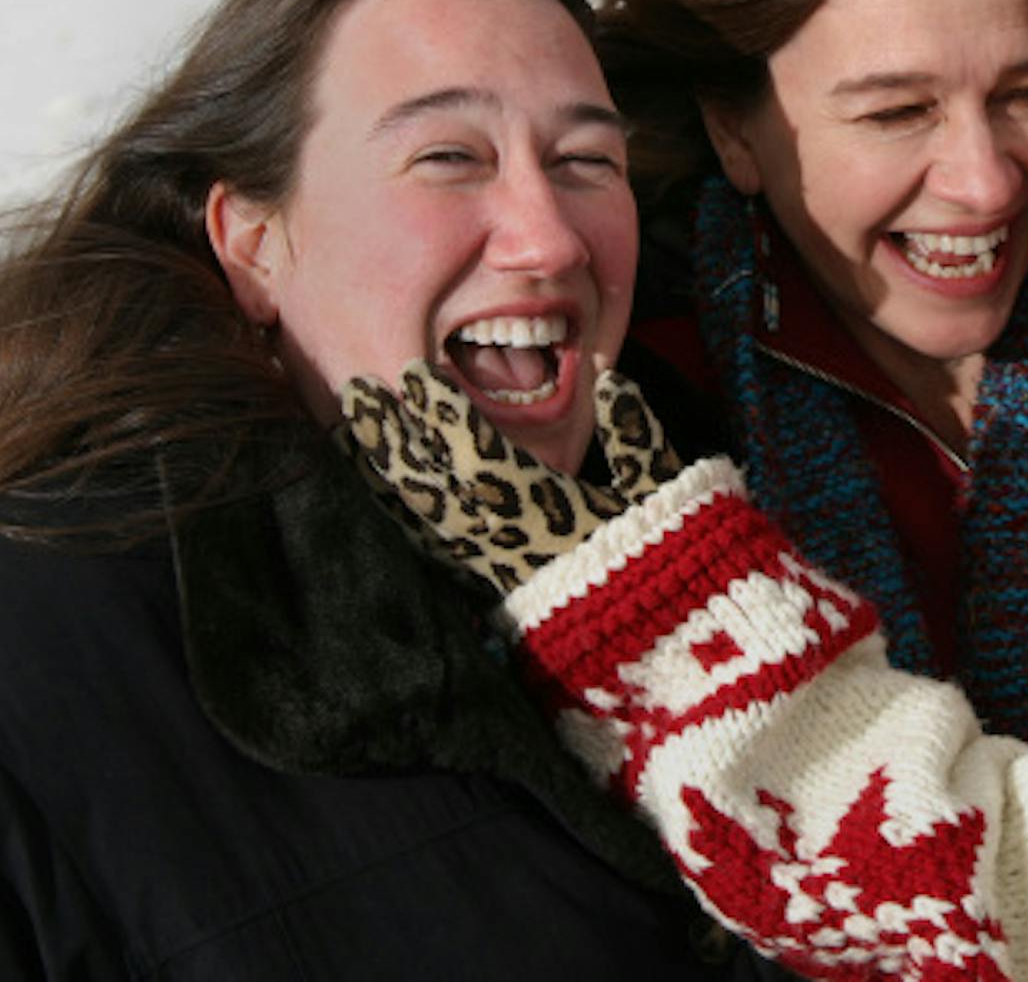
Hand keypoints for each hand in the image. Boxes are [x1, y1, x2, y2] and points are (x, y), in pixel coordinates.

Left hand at [338, 359, 680, 592]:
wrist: (670, 653)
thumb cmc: (676, 564)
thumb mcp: (670, 493)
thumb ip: (637, 437)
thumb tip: (612, 381)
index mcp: (548, 513)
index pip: (478, 456)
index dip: (443, 414)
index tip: (413, 374)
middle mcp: (508, 544)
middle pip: (434, 486)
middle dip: (394, 437)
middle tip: (356, 392)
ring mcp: (495, 570)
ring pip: (425, 516)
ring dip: (386, 473)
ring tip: (351, 434)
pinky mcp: (492, 590)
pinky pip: (434, 549)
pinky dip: (404, 517)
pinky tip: (385, 496)